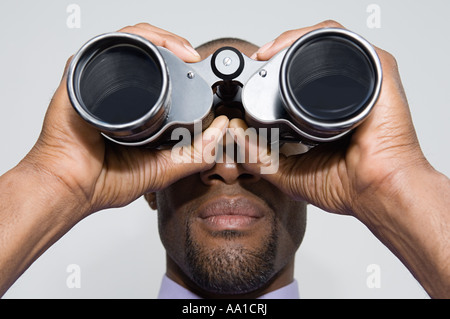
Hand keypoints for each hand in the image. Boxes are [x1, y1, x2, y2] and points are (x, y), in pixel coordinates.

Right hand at [19, 23, 227, 218]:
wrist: (71, 186)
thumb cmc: (105, 182)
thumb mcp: (164, 169)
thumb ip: (196, 154)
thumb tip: (223, 128)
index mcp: (139, 111)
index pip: (164, 78)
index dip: (185, 68)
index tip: (202, 69)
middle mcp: (120, 93)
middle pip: (151, 55)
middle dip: (177, 47)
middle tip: (195, 58)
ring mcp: (102, 81)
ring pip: (136, 44)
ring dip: (164, 39)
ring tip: (184, 52)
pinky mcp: (84, 72)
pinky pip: (113, 43)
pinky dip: (139, 37)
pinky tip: (160, 46)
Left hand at [232, 20, 449, 297]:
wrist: (377, 189)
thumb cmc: (347, 186)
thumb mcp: (290, 172)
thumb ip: (260, 157)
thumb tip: (233, 136)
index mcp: (326, 113)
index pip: (297, 82)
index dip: (271, 76)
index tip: (250, 78)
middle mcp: (344, 93)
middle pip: (306, 60)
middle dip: (276, 57)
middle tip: (254, 65)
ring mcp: (360, 79)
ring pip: (320, 45)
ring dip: (288, 44)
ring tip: (265, 55)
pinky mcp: (375, 68)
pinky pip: (338, 38)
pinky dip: (308, 37)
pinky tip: (285, 48)